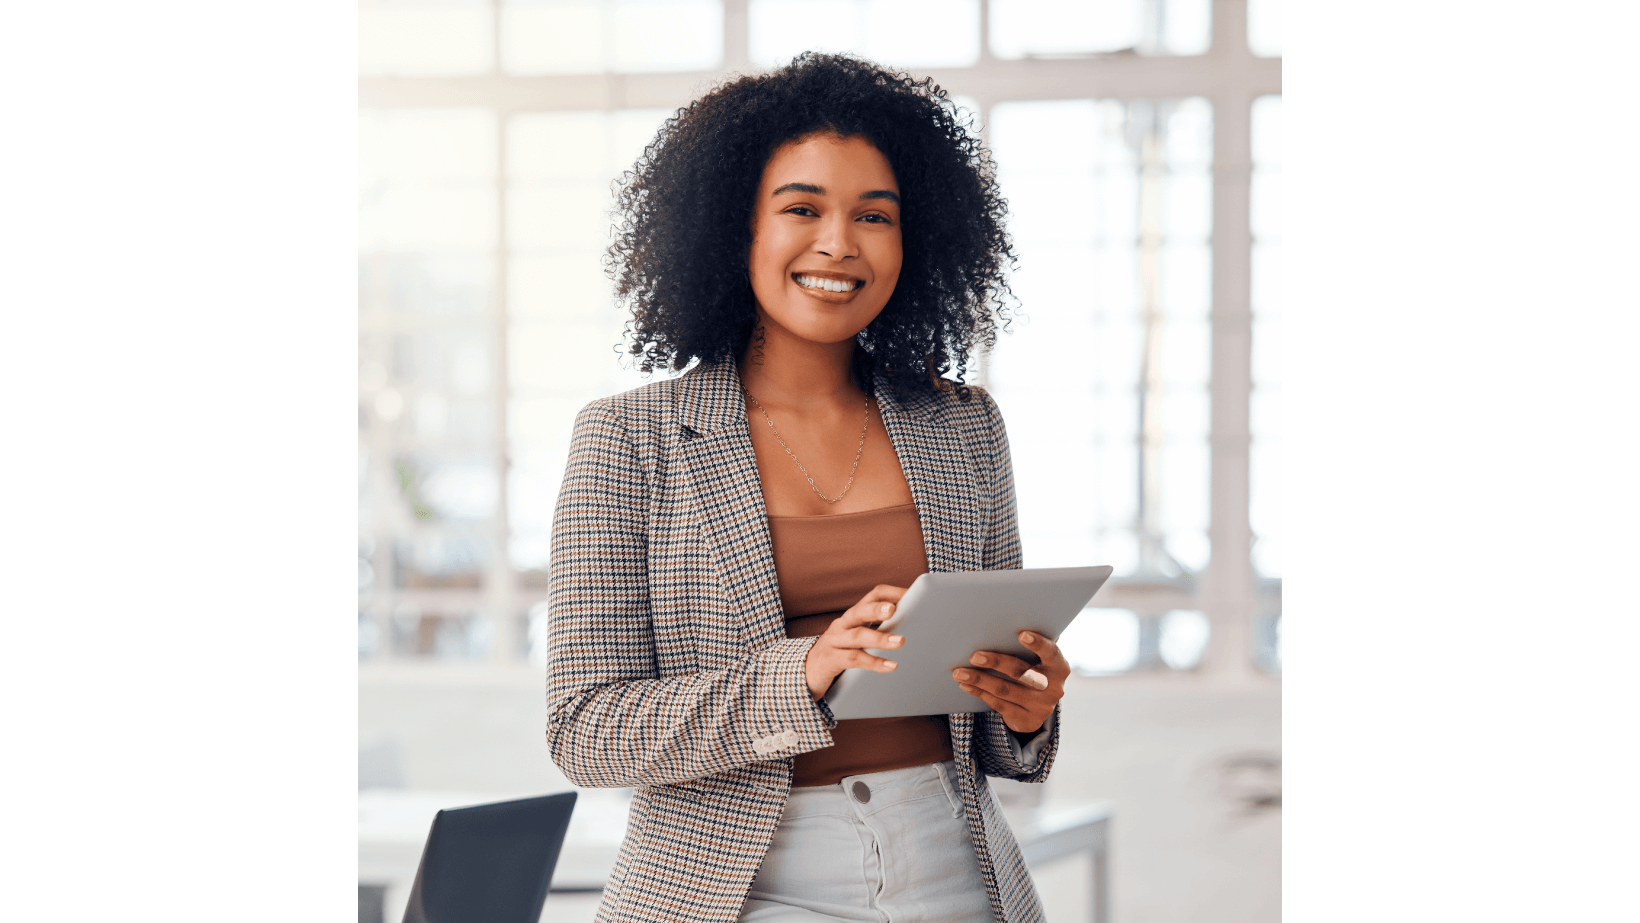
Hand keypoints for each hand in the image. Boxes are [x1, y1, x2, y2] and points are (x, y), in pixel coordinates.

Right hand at [803, 585, 905, 699]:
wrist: (807, 673)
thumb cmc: (840, 653)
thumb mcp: (858, 638)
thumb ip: (878, 630)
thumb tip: (915, 627)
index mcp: (854, 615)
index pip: (873, 595)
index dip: (892, 593)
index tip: (913, 594)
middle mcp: (843, 624)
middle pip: (860, 611)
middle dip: (878, 609)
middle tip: (894, 609)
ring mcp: (834, 641)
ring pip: (857, 636)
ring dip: (880, 638)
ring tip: (901, 641)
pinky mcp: (830, 660)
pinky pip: (853, 659)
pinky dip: (873, 662)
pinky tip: (890, 665)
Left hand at [952, 630, 1067, 733]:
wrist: (1037, 708)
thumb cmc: (1033, 671)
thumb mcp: (1038, 660)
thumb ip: (1030, 645)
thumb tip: (1004, 622)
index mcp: (1059, 667)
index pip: (1051, 653)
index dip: (1038, 644)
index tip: (1021, 634)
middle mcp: (1053, 688)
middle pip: (1020, 672)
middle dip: (995, 662)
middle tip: (974, 656)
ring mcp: (1041, 707)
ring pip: (1004, 690)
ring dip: (979, 680)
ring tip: (959, 672)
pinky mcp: (1027, 721)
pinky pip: (998, 704)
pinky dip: (979, 692)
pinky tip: (965, 685)